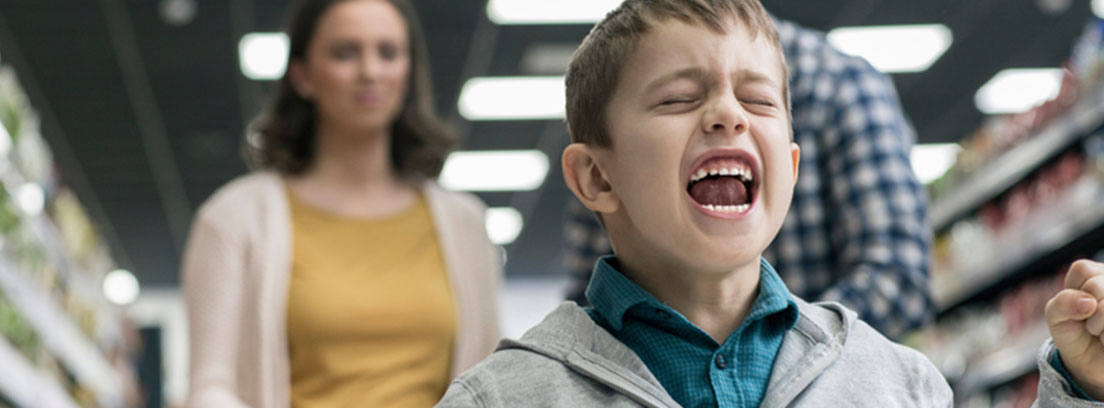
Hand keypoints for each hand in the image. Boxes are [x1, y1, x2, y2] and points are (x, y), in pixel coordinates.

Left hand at [1046, 259, 1103, 399]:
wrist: (1089, 362)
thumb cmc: (1073, 332)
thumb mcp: (1056, 315)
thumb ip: (1063, 303)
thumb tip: (1089, 302)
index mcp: (1099, 274)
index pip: (1083, 269)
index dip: (1073, 292)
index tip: (1077, 306)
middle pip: (1097, 286)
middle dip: (1086, 311)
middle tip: (1090, 322)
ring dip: (1098, 325)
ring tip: (1099, 330)